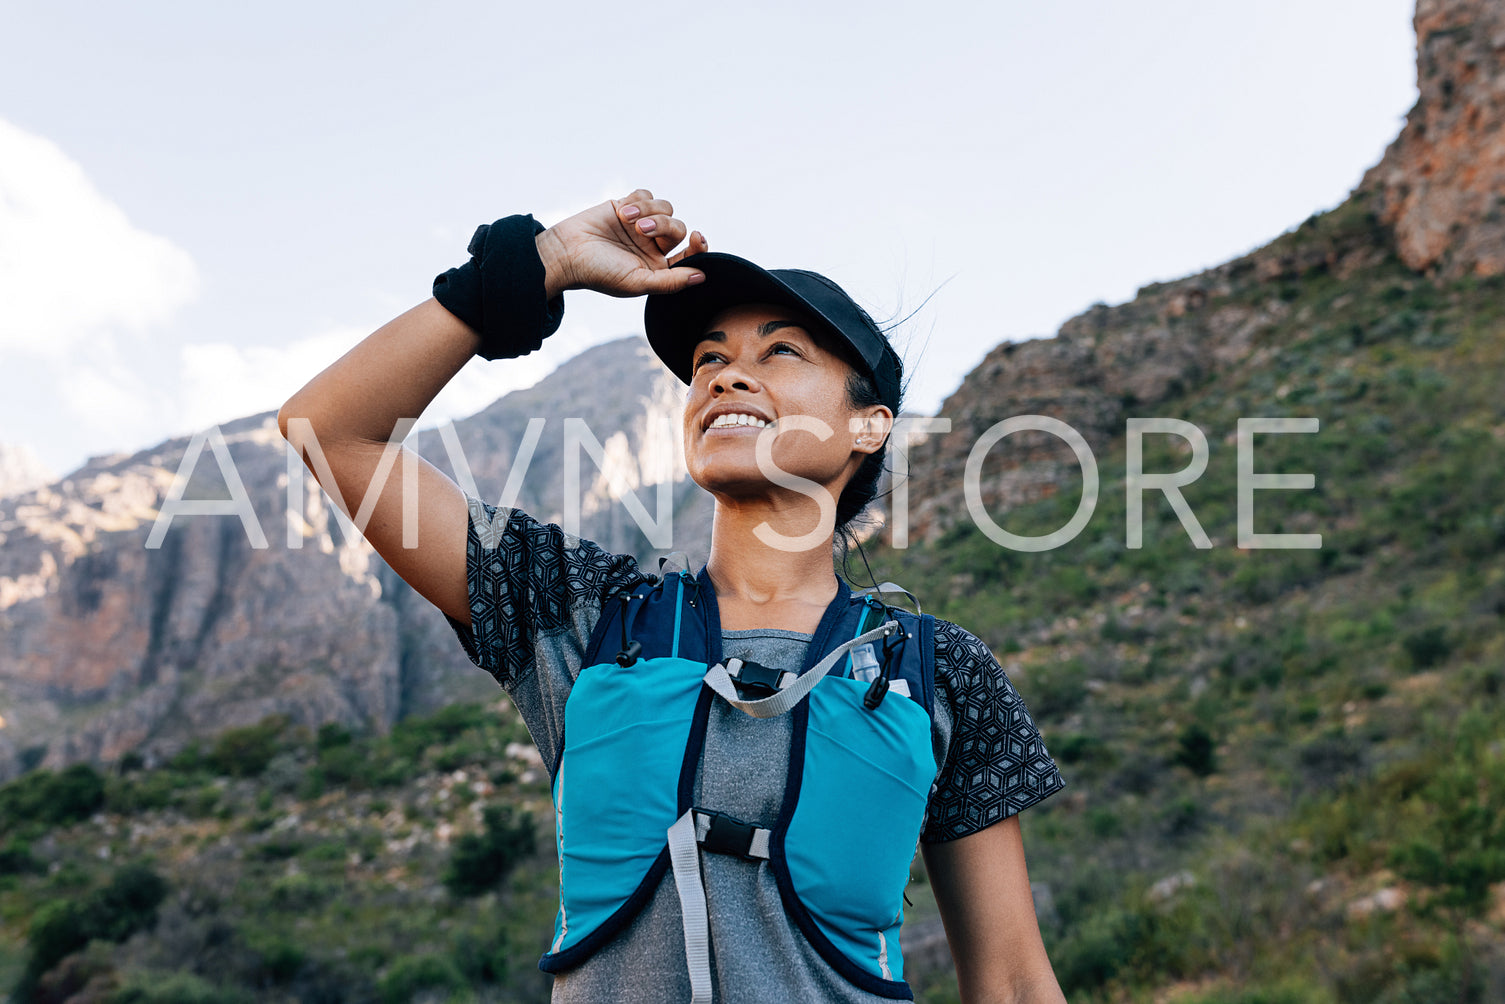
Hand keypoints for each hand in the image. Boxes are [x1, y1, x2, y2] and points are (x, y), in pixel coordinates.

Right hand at [536, 189, 708, 299]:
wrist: (566, 252)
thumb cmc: (600, 273)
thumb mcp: (637, 282)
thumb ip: (670, 281)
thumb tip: (702, 276)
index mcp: (659, 268)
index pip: (690, 256)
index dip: (699, 246)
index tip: (697, 236)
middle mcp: (653, 247)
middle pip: (678, 227)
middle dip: (664, 225)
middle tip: (641, 229)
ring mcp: (640, 226)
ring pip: (665, 208)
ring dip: (648, 210)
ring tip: (626, 219)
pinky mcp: (627, 207)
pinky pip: (646, 195)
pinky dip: (637, 200)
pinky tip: (621, 212)